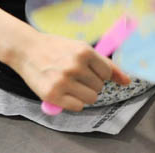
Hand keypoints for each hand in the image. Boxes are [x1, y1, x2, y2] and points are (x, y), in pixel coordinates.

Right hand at [11, 28, 129, 111]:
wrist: (27, 49)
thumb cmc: (56, 48)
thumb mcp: (80, 48)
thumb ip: (105, 63)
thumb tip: (127, 80)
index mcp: (84, 51)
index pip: (108, 72)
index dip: (100, 74)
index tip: (90, 71)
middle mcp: (75, 66)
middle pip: (100, 87)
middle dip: (91, 83)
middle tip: (76, 76)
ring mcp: (63, 81)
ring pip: (91, 98)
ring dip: (84, 95)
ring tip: (71, 85)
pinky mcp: (52, 95)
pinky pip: (77, 107)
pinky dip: (74, 103)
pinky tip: (65, 92)